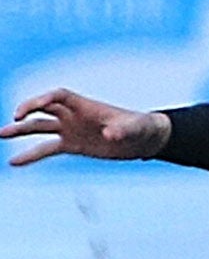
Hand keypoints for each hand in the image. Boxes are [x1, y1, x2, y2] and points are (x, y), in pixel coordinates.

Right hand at [1, 89, 170, 166]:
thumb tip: (111, 135)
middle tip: (14, 118)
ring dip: (21, 131)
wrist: (143, 140)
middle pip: (45, 108)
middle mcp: (74, 116)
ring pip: (40, 128)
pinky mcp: (72, 145)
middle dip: (28, 110)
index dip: (43, 99)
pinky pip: (47, 149)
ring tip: (1, 134)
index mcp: (86, 106)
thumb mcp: (134, 128)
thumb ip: (122, 130)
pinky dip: (31, 155)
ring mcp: (71, 130)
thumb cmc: (141, 128)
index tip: (30, 109)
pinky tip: (14, 162)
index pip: (59, 96)